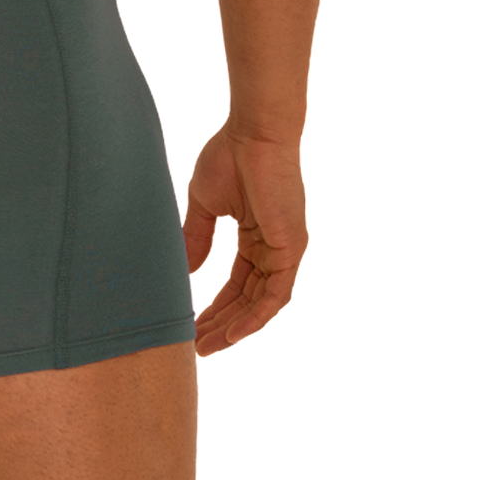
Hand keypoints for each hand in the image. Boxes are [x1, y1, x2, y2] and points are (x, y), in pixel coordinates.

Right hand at [182, 125, 310, 357]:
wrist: (253, 133)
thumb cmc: (230, 156)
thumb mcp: (204, 204)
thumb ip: (197, 238)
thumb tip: (186, 272)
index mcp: (256, 235)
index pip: (236, 284)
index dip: (214, 307)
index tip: (190, 325)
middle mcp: (273, 248)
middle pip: (247, 299)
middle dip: (220, 324)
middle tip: (193, 345)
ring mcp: (285, 250)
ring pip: (260, 303)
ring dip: (234, 327)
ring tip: (205, 346)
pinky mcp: (292, 249)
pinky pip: (274, 294)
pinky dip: (254, 316)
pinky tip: (231, 333)